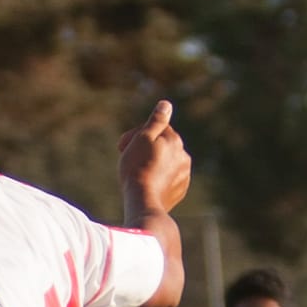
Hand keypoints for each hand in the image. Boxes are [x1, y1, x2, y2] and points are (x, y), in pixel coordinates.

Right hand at [119, 100, 190, 218]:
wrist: (143, 202)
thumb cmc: (137, 168)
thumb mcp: (143, 138)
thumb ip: (156, 121)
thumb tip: (166, 105)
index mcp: (175, 141)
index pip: (156, 130)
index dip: (137, 135)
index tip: (122, 146)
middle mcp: (184, 157)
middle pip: (162, 146)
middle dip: (145, 149)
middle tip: (126, 159)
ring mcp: (183, 175)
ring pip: (165, 163)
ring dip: (153, 164)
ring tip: (136, 173)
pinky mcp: (180, 191)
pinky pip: (168, 179)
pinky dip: (159, 179)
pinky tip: (146, 184)